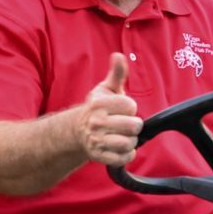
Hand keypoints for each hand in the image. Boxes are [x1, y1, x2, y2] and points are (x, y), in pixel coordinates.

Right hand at [78, 53, 142, 167]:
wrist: (78, 130)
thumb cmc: (98, 108)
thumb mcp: (106, 89)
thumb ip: (117, 73)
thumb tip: (119, 56)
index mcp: (99, 104)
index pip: (130, 106)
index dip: (130, 107)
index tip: (121, 109)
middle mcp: (96, 123)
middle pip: (134, 126)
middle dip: (133, 124)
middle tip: (125, 123)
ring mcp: (97, 141)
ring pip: (130, 143)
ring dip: (131, 140)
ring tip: (122, 135)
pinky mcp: (100, 156)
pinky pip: (124, 158)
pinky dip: (127, 154)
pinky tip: (121, 147)